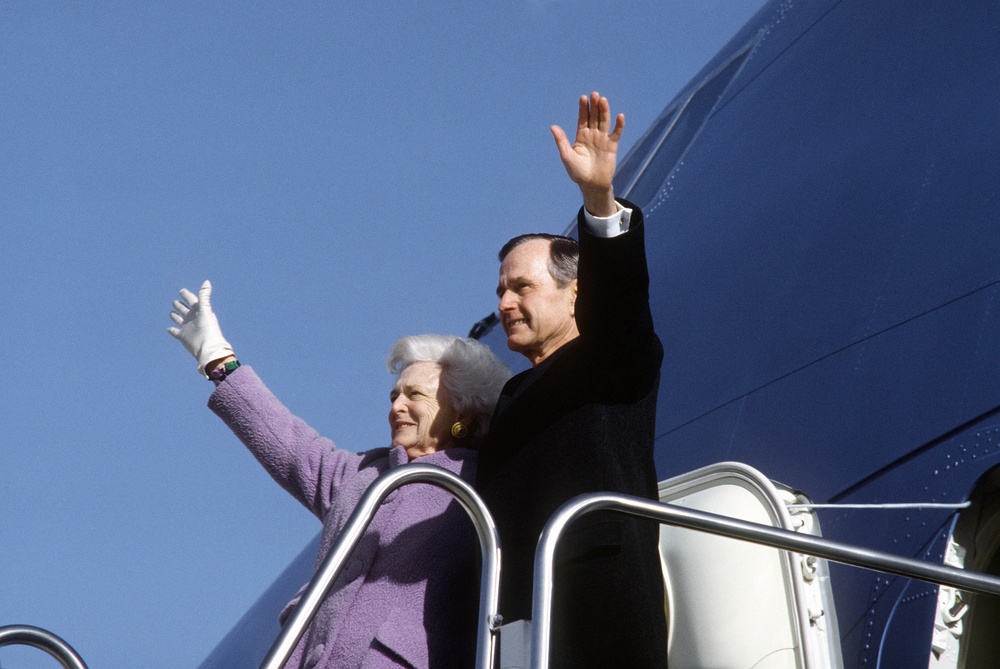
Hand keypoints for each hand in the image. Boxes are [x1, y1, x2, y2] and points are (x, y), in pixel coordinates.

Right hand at [168, 280, 234, 376]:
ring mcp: (188, 328)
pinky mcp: (183, 337)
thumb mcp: (205, 310)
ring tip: (172, 312)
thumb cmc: (208, 328)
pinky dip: (172, 330)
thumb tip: (207, 281)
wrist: (207, 347)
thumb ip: (204, 296)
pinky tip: (168, 328)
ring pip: (180, 320)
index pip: (192, 301)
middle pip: (185, 310)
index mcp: (200, 312)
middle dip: (180, 305)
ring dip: (176, 316)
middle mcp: (193, 319)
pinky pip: (175, 332)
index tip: (182, 291)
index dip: (187, 296)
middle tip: (175, 301)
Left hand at [550, 91, 623, 216]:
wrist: (592, 185)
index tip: (583, 98)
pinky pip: (616, 134)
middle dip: (594, 106)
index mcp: (581, 136)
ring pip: (604, 122)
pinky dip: (619, 125)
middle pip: (594, 117)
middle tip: (594, 94)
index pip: (583, 119)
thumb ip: (561, 141)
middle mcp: (592, 135)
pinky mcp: (612, 146)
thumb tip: (553, 126)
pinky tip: (620, 116)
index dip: (583, 109)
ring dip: (604, 111)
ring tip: (603, 100)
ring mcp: (603, 140)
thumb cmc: (577, 172)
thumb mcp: (567, 156)